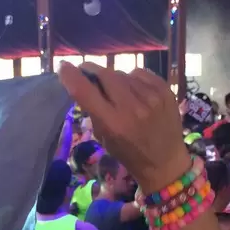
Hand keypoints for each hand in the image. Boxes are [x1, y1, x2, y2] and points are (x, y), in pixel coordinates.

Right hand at [58, 62, 189, 192]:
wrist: (165, 162)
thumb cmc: (129, 153)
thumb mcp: (104, 137)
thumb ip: (93, 111)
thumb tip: (84, 82)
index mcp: (113, 124)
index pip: (85, 91)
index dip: (70, 75)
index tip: (64, 67)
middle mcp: (132, 108)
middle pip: (105, 74)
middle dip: (92, 71)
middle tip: (88, 73)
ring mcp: (151, 97)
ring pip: (122, 73)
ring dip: (114, 78)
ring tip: (116, 91)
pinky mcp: (165, 90)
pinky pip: (139, 73)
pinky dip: (132, 79)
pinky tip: (134, 91)